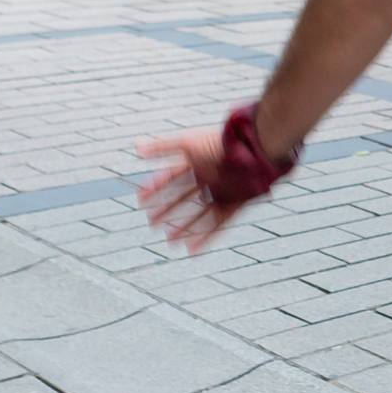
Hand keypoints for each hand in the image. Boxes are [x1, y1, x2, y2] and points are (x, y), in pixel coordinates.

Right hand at [137, 128, 252, 252]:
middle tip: (151, 222)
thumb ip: (163, 147)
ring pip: (199, 213)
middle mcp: (209, 178)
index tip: (141, 199)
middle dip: (167, 209)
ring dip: (184, 226)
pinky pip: (219, 223)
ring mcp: (223, 191)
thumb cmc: (220, 145)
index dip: (157, 187)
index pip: (172, 177)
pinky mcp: (236, 203)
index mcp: (198, 162)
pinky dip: (206, 236)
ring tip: (170, 240)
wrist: (256, 149)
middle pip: (184, 197)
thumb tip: (136, 146)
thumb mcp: (187, 144)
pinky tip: (193, 248)